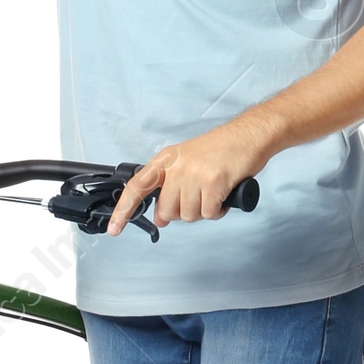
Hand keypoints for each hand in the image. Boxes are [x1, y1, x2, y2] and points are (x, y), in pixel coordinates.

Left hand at [104, 117, 272, 234]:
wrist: (249, 135)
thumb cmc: (221, 149)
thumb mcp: (187, 163)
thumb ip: (170, 189)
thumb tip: (160, 218)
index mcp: (166, 160)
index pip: (137, 187)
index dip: (124, 210)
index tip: (114, 228)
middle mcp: (176, 166)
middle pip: (167, 210)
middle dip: (182, 212)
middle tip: (198, 198)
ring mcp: (194, 174)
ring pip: (188, 215)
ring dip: (203, 212)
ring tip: (213, 193)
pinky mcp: (213, 182)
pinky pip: (208, 214)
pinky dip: (217, 211)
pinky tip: (223, 197)